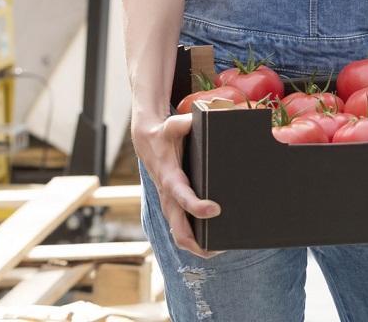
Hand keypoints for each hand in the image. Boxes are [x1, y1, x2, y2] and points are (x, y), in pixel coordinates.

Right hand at [133, 111, 221, 257]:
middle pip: (178, 228)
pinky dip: (194, 238)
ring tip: (220, 249)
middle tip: (221, 247)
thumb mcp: (174, 124)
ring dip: (196, 246)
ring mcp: (169, 203)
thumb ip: (185, 122)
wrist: (146, 140)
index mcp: (170, 177)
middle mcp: (168, 195)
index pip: (182, 197)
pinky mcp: (172, 205)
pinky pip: (181, 227)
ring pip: (178, 233)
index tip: (215, 210)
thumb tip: (202, 117)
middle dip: (196, 243)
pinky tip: (212, 240)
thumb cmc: (164, 132)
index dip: (196, 206)